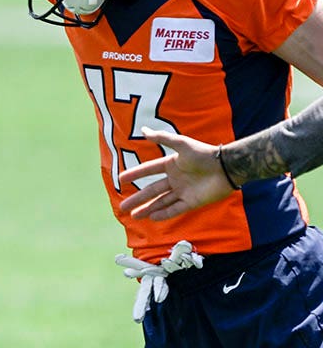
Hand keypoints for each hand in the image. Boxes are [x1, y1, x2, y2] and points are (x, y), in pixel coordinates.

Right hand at [118, 128, 232, 220]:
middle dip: (137, 199)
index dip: (135, 174)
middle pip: (152, 191)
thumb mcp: (181, 143)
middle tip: (122, 207)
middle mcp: (175, 179)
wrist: (227, 168)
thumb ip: (162, 138)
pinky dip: (164, 214)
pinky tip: (152, 218)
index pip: (148, 171)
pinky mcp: (192, 202)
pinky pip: (175, 209)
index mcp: (171, 165)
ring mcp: (183, 192)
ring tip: (134, 216)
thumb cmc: (204, 153)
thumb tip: (143, 130)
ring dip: (148, 209)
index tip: (121, 179)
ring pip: (161, 202)